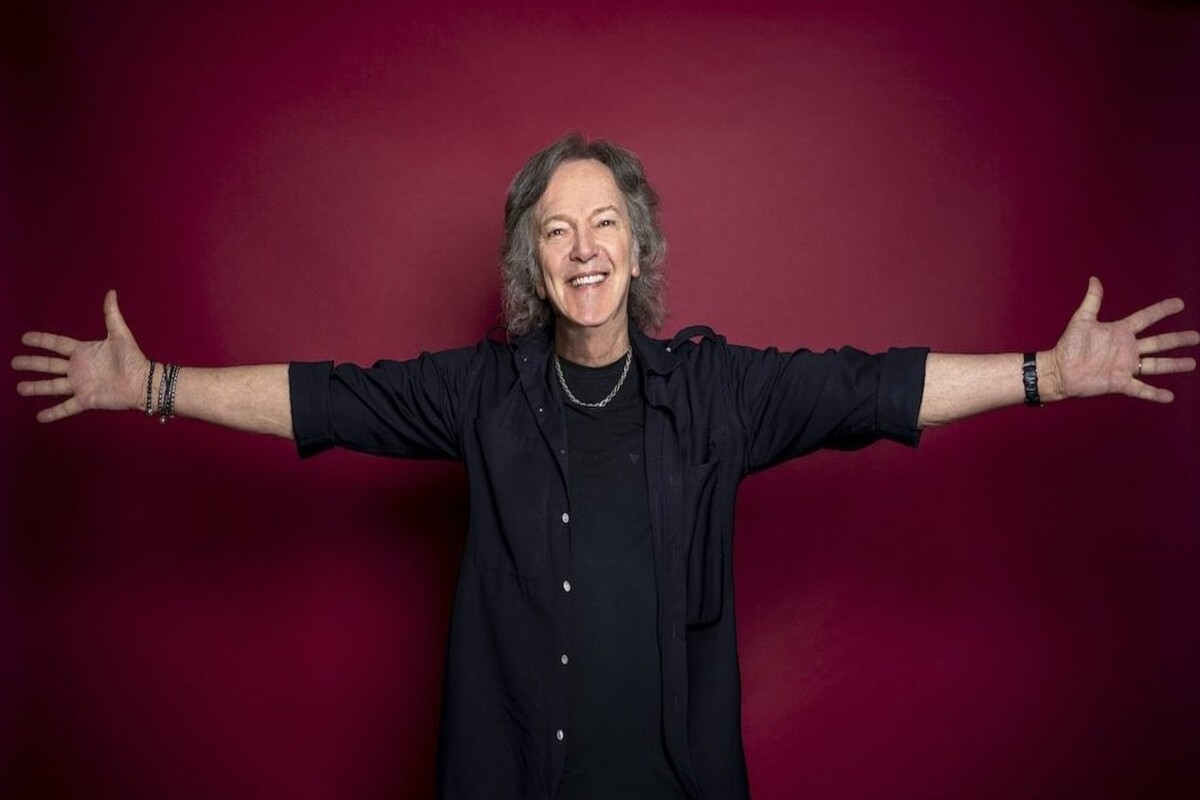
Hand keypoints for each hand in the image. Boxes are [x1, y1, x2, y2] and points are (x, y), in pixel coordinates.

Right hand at [12, 290, 150, 421]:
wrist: (143, 382)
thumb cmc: (133, 358)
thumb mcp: (120, 334)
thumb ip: (112, 315)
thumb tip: (111, 292)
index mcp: (84, 352)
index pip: (57, 344)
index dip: (41, 340)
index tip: (24, 338)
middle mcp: (79, 368)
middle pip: (49, 365)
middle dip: (32, 363)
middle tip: (14, 363)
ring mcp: (81, 385)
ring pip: (52, 386)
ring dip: (36, 388)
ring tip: (19, 388)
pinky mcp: (86, 400)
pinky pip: (66, 408)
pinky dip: (53, 413)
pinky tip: (39, 417)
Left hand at [1050, 277, 1197, 402]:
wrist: (1058, 370)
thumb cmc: (1068, 345)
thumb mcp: (1081, 320)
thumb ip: (1092, 301)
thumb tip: (1094, 279)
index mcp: (1120, 332)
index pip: (1146, 318)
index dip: (1162, 310)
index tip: (1180, 303)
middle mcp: (1127, 348)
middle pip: (1158, 342)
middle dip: (1178, 339)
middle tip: (1197, 337)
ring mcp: (1125, 366)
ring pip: (1155, 365)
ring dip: (1174, 365)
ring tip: (1192, 363)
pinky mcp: (1119, 383)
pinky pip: (1141, 389)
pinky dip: (1155, 394)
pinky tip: (1169, 397)